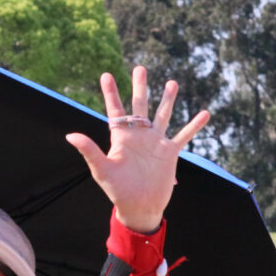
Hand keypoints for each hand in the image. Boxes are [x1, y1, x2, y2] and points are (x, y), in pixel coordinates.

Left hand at [66, 66, 209, 232]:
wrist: (140, 207)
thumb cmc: (118, 191)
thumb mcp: (102, 170)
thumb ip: (89, 151)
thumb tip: (70, 136)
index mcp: (121, 137)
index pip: (115, 110)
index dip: (111, 93)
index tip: (106, 75)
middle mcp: (139, 136)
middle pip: (140, 106)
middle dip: (140, 87)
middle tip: (140, 68)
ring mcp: (155, 142)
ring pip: (162, 115)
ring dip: (167, 99)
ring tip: (171, 82)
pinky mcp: (170, 152)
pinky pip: (184, 135)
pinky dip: (194, 125)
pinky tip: (205, 113)